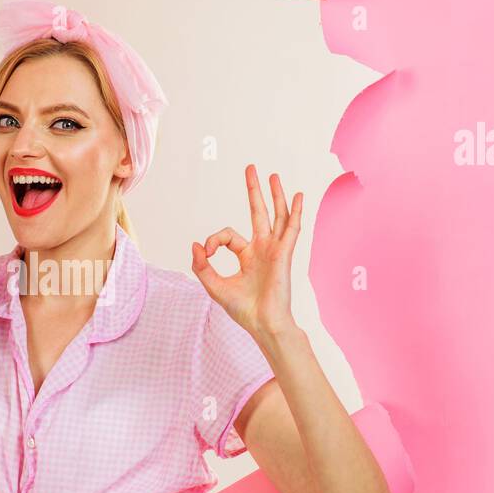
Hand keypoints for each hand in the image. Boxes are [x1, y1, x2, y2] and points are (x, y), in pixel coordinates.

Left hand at [190, 164, 302, 336]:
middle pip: (258, 213)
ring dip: (275, 195)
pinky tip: (297, 196)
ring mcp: (275, 250)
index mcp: (247, 256)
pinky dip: (294, 212)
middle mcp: (262, 249)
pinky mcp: (284, 254)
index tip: (206, 253)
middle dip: (254, 191)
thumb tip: (196, 244)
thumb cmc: (244, 309)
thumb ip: (202, 266)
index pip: (228, 236)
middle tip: (251, 169)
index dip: (213, 241)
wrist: (263, 323)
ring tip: (273, 176)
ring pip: (276, 216)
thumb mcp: (214, 286)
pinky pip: (291, 229)